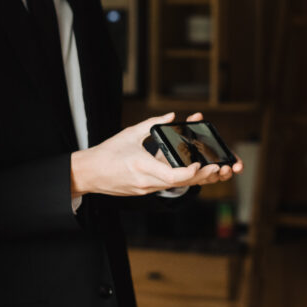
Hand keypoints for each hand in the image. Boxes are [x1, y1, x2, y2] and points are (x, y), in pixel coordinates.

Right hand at [71, 112, 239, 196]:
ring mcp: (145, 189)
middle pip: (180, 184)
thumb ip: (153, 123)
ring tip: (212, 171)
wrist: (88, 173)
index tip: (201, 164)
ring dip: (194, 180)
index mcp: (142, 166)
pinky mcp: (144, 191)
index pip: (172, 175)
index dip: (190, 172)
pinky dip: (181, 180)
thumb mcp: (130, 133)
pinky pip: (167, 186)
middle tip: (219, 168)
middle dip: (201, 177)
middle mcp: (146, 182)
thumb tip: (171, 115)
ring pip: (175, 187)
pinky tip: (193, 172)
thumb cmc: (107, 152)